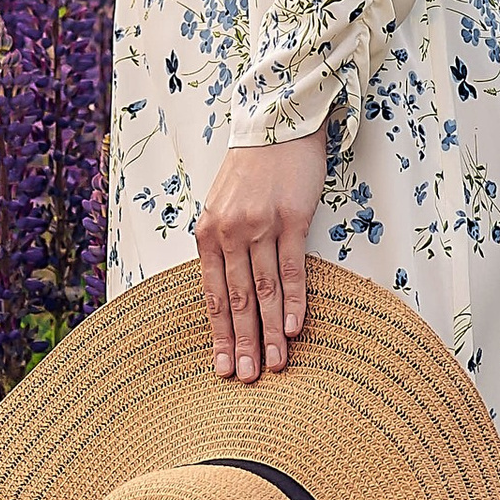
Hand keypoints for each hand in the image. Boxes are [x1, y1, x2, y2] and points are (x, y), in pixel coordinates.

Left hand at [195, 132, 327, 381]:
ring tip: (275, 365)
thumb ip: (222, 245)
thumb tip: (228, 290)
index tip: (222, 367)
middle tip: (247, 379)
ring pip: (263, 290)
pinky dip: (291, 300)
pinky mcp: (292, 217)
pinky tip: (291, 328)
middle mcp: (229, 232)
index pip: (213, 296)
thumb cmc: (251, 168)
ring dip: (269, 332)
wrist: (277, 121)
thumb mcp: (223, 205)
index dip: (218, 335)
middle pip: (237, 300)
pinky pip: (290, 267)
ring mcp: (260, 225)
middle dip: (242, 344)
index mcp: (207, 233)